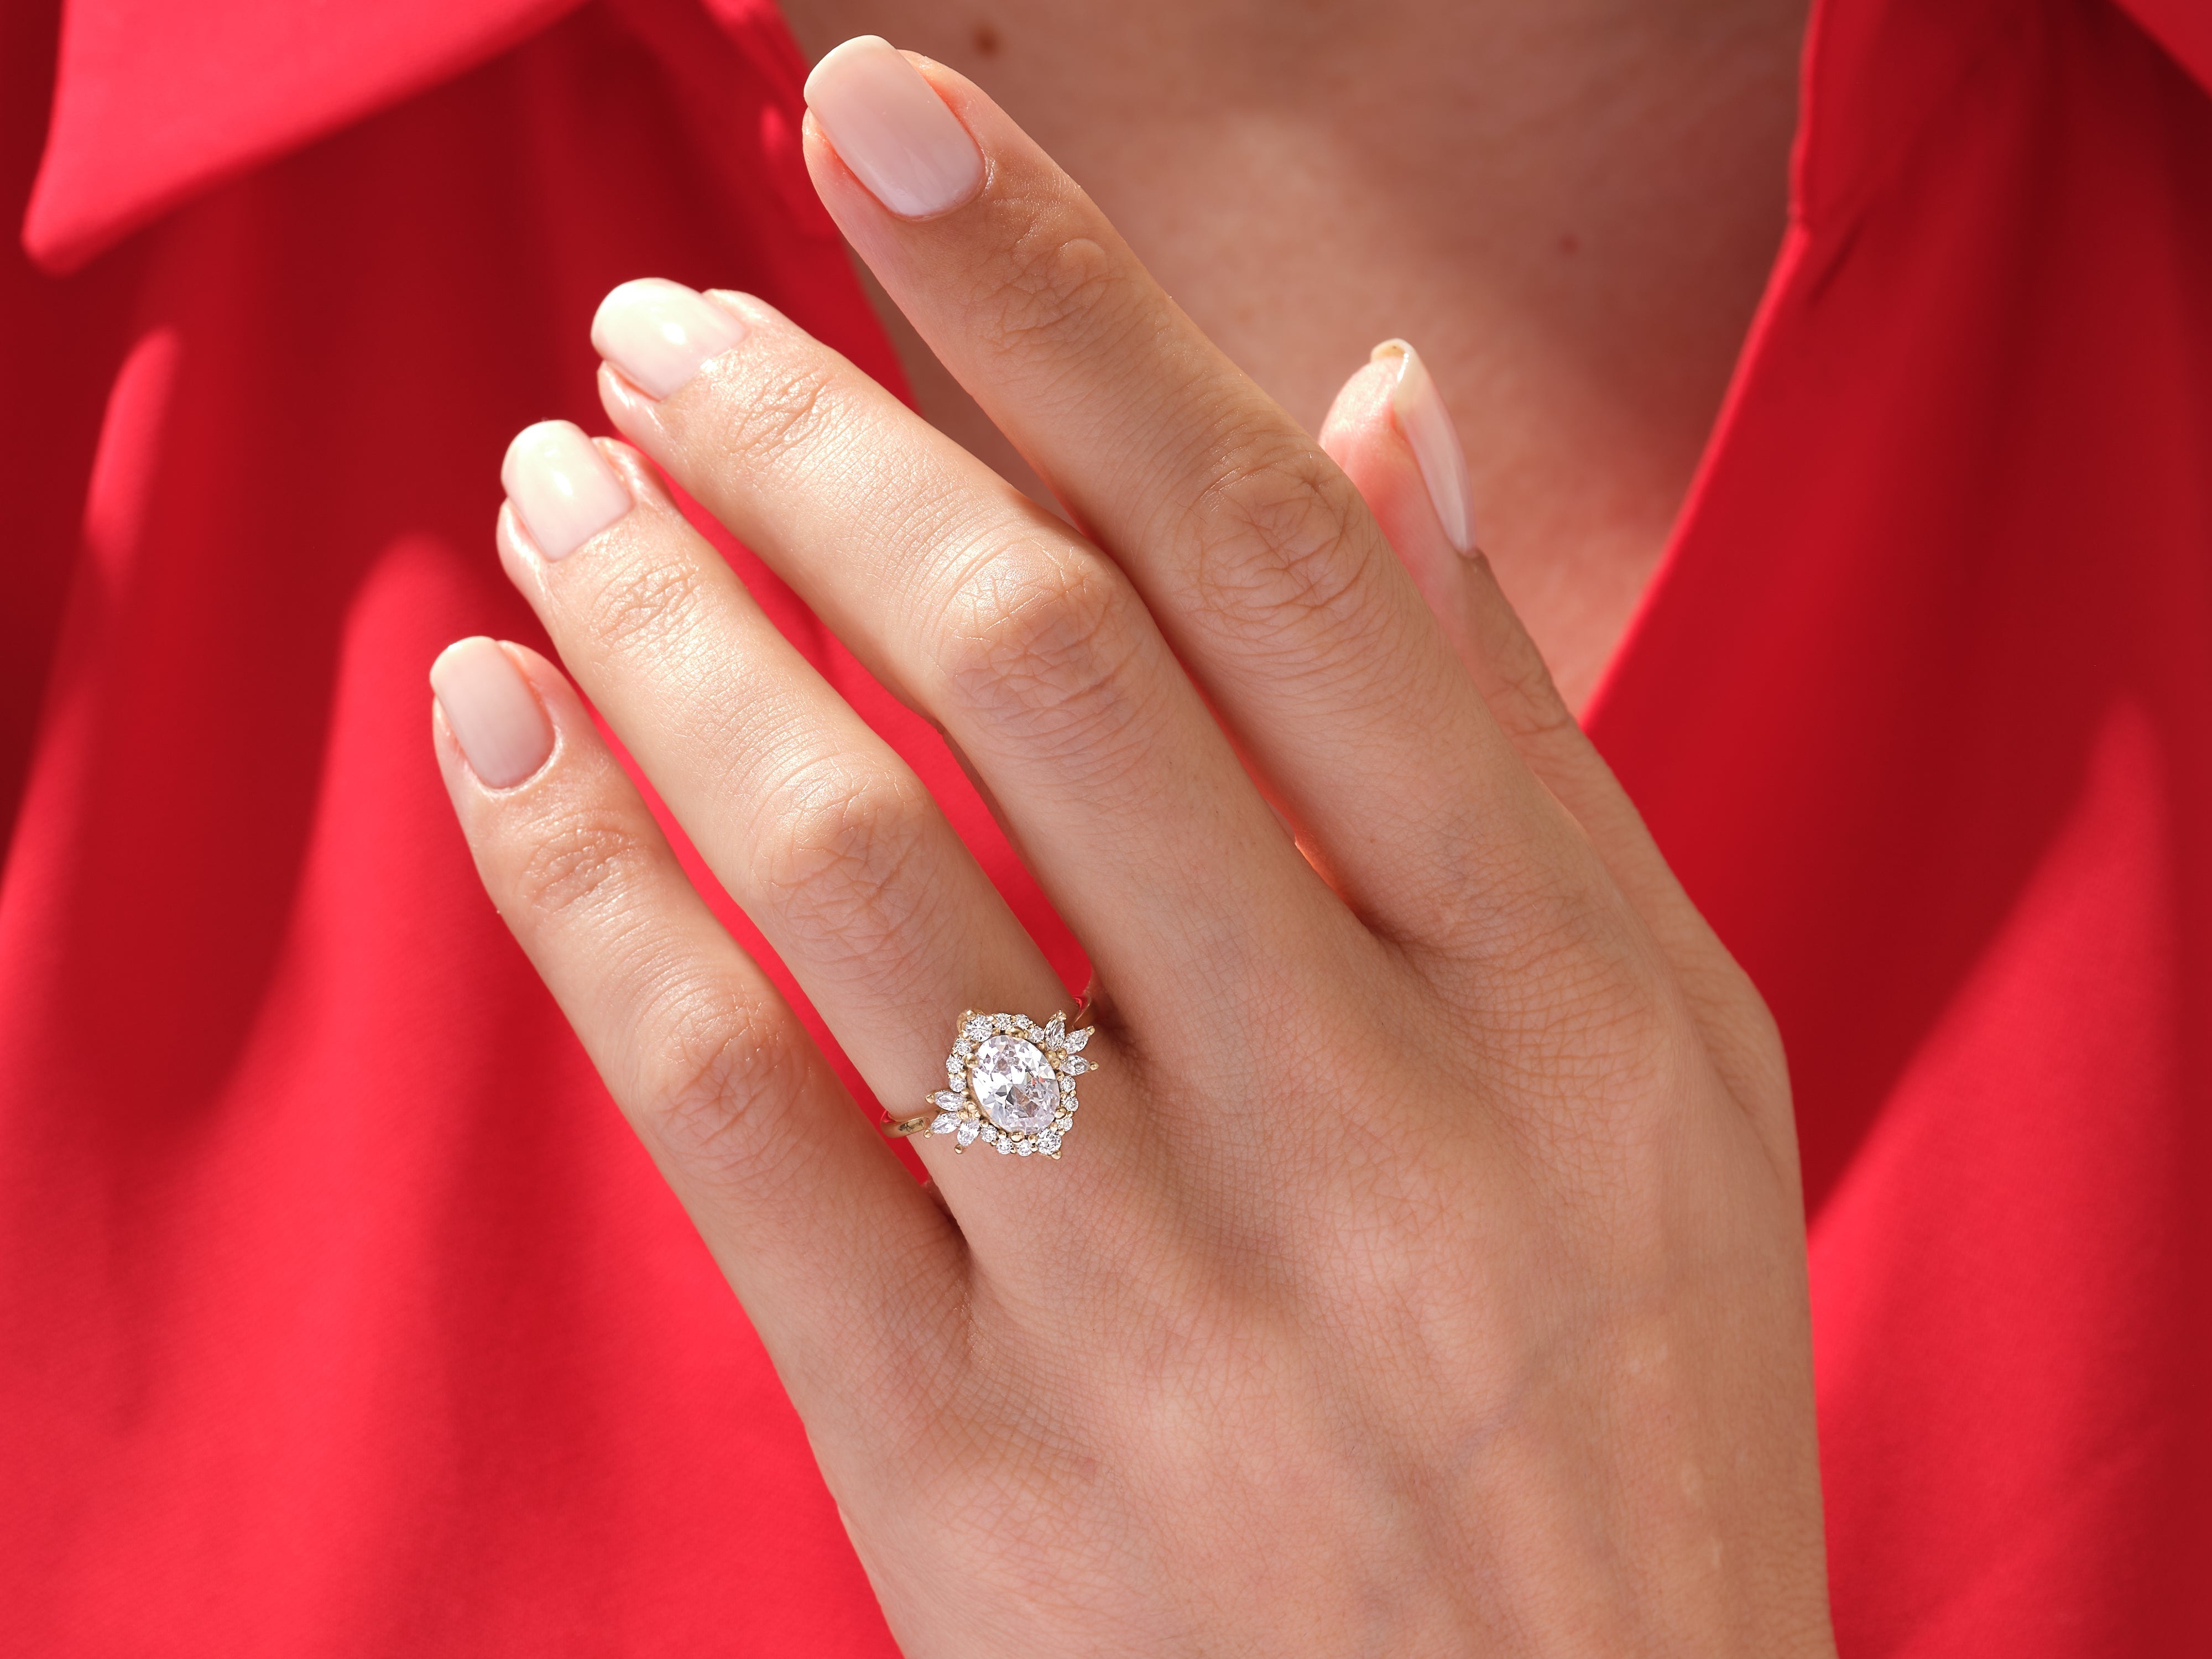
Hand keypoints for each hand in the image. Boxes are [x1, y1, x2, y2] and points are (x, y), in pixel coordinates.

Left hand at [430, 36, 1832, 1656]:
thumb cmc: (1620, 1411)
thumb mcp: (1661, 1071)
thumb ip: (1500, 747)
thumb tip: (1374, 416)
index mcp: (1575, 995)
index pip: (1282, 559)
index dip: (1066, 308)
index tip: (887, 128)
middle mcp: (1378, 1121)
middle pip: (1039, 667)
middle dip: (815, 443)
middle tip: (661, 326)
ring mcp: (1166, 1301)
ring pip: (849, 869)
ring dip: (666, 633)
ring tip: (554, 489)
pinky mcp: (968, 1461)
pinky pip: (728, 1117)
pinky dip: (584, 889)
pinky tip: (492, 729)